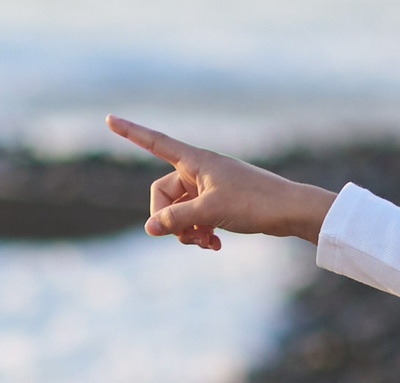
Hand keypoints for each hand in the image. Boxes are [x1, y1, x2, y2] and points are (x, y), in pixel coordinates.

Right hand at [106, 115, 337, 248]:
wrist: (290, 211)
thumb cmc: (253, 203)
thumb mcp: (209, 212)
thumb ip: (175, 219)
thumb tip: (149, 228)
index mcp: (195, 160)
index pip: (155, 142)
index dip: (131, 132)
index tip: (109, 119)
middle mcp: (199, 170)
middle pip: (163, 195)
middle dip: (169, 220)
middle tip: (188, 238)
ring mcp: (208, 187)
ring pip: (179, 211)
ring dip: (186, 231)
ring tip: (205, 243)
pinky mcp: (219, 202)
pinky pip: (195, 218)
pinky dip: (200, 233)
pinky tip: (214, 246)